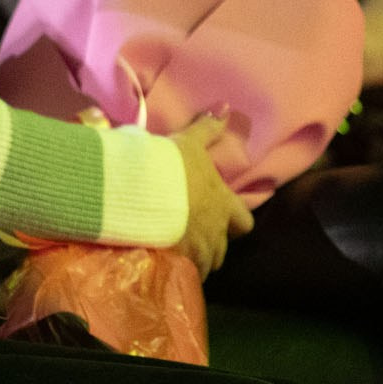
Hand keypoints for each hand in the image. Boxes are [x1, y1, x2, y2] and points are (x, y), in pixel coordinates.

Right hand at [167, 112, 250, 275]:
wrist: (139, 191)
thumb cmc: (169, 166)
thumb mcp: (188, 143)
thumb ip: (207, 129)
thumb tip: (226, 108)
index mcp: (222, 204)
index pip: (243, 223)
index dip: (235, 222)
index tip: (221, 219)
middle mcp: (214, 232)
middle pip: (222, 251)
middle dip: (212, 247)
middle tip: (194, 239)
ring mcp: (194, 251)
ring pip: (201, 265)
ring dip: (192, 260)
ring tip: (172, 253)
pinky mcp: (171, 264)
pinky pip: (176, 275)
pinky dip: (170, 271)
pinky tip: (155, 263)